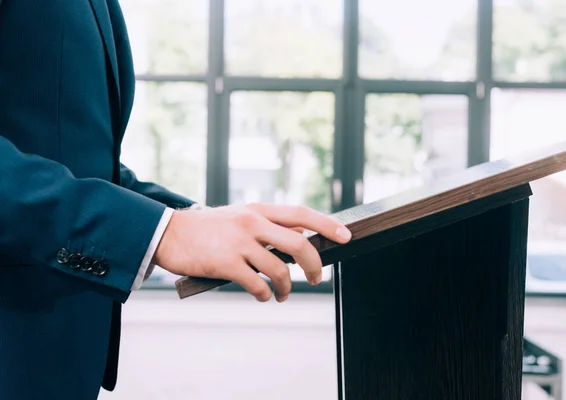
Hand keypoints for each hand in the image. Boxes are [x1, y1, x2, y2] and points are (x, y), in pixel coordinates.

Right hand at [153, 203, 351, 301]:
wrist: (169, 233)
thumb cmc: (208, 229)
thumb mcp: (240, 217)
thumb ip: (269, 225)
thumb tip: (303, 234)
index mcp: (258, 210)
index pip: (302, 214)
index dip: (327, 225)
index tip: (346, 236)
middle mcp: (252, 222)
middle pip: (299, 244)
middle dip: (315, 266)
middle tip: (316, 279)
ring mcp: (240, 242)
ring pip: (280, 270)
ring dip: (286, 288)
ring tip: (282, 295)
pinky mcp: (226, 262)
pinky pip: (257, 284)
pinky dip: (264, 294)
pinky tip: (262, 295)